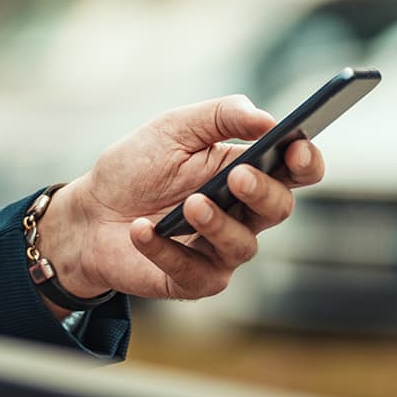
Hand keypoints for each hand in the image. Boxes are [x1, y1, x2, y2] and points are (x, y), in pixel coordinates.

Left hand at [38, 95, 325, 300]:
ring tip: (191, 204)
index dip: (306, 160)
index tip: (297, 147)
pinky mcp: (195, 279)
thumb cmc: (138, 167)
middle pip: (279, 207)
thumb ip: (220, 117)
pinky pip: (194, 271)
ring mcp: (221, 250)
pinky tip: (142, 230)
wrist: (90, 212)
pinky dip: (166, 249)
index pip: (295, 169)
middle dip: (263, 191)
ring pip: (243, 244)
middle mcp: (243, 213)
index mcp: (246, 170)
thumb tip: (266, 117)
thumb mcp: (173, 128)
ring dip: (218, 224)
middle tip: (238, 176)